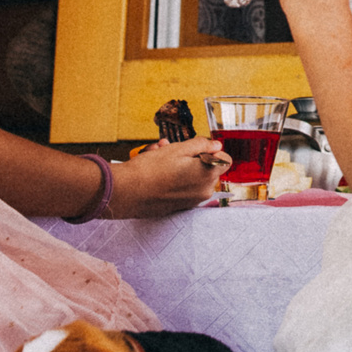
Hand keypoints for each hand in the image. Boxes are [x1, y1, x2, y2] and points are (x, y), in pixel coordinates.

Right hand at [110, 139, 228, 216]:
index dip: (211, 150)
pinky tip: (155, 167)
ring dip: (178, 163)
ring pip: (191, 175)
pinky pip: (182, 186)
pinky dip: (173, 176)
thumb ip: (201, 145)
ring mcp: (192, 200)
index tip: (197, 146)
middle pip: (206, 166)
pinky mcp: (179, 206)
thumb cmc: (150, 170)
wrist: (126, 193)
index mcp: (208, 175)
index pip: (225, 159)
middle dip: (190, 155)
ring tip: (157, 153)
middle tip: (170, 146)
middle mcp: (204, 191)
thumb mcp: (177, 149)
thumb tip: (216, 145)